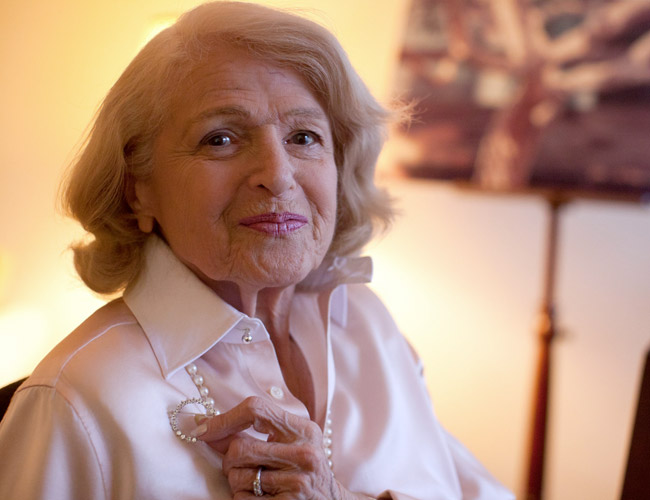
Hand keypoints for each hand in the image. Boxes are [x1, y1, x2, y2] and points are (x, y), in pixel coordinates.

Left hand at [192, 396, 364, 498]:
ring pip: (237, 477)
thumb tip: (205, 427)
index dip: (224, 419)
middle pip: (239, 448)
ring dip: (237, 482)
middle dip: (229, 459)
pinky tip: (259, 496)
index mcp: (304, 429)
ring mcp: (297, 482)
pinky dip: (242, 498)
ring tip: (256, 482)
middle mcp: (304, 453)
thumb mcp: (291, 442)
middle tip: (239, 465)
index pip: (256, 410)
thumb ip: (255, 432)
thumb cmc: (304, 469)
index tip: (203, 429)